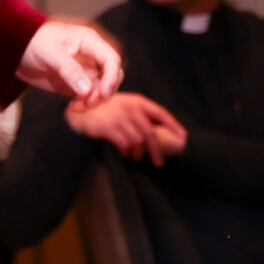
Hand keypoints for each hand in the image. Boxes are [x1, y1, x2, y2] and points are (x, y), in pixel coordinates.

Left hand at [16, 19, 121, 106]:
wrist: (15, 51)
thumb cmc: (33, 42)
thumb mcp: (50, 53)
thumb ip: (69, 70)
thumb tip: (86, 90)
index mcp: (89, 42)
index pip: (111, 59)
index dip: (111, 77)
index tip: (102, 93)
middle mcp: (91, 57)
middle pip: (112, 76)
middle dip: (104, 92)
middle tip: (87, 102)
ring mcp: (84, 71)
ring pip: (102, 89)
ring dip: (94, 101)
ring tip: (76, 106)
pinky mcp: (76, 85)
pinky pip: (89, 97)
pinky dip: (85, 105)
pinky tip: (73, 107)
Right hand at [67, 91, 186, 162]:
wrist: (80, 111)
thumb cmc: (104, 109)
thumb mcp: (124, 104)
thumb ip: (139, 114)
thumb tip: (156, 131)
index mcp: (137, 101)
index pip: (161, 113)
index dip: (173, 125)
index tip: (183, 136)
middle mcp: (130, 108)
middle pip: (150, 133)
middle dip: (156, 150)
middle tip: (159, 162)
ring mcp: (119, 118)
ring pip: (137, 142)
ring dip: (138, 153)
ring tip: (136, 157)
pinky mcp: (109, 128)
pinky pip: (124, 145)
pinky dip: (126, 153)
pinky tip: (124, 154)